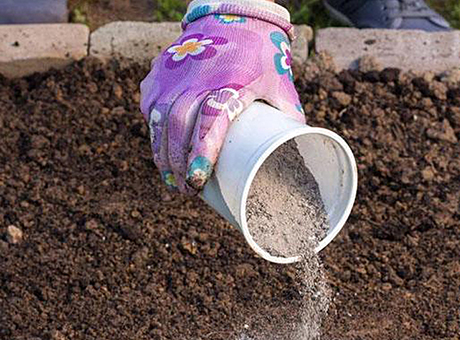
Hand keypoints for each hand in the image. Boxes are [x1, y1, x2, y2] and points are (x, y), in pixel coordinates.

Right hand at [140, 0, 304, 192]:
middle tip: (186, 189)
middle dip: (177, 163)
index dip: (202, 151)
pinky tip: (160, 148)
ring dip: (162, 153)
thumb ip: (289, 116)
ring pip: (159, 119)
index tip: (198, 178)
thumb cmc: (261, 53)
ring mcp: (174, 74)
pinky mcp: (160, 71)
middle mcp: (197, 79)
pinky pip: (151, 106)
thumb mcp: (281, 82)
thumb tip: (296, 148)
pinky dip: (153, 130)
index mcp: (230, 83)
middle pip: (178, 127)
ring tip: (171, 179)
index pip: (210, 121)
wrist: (232, 13)